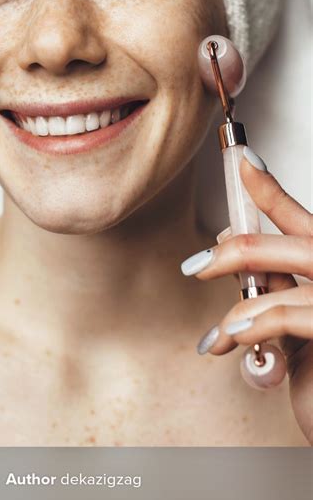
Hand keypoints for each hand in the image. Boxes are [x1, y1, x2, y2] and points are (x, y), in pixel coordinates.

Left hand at [181, 149, 312, 444]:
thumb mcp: (300, 324)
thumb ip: (278, 286)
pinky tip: (232, 340)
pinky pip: (288, 314)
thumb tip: (232, 248)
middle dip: (236, 250)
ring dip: (239, 311)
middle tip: (196, 265)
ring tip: (218, 339)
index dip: (269, 188)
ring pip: (281, 280)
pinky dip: (254, 325)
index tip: (243, 160)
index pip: (302, 216)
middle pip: (291, 243)